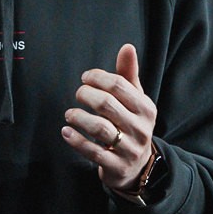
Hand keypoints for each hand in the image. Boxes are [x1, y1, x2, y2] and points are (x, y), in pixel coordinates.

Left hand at [62, 43, 156, 192]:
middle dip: (87, 95)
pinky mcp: (116, 166)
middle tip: (78, 94)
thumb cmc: (132, 125)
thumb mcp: (135, 100)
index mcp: (146, 108)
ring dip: (79, 118)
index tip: (85, 78)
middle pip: (107, 105)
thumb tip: (127, 47)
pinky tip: (66, 131)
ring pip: (100, 129)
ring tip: (70, 114)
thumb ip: (129, 75)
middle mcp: (140, 128)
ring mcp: (129, 149)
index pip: (119, 86)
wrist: (138, 166)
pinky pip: (93, 152)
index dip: (98, 78)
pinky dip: (76, 141)